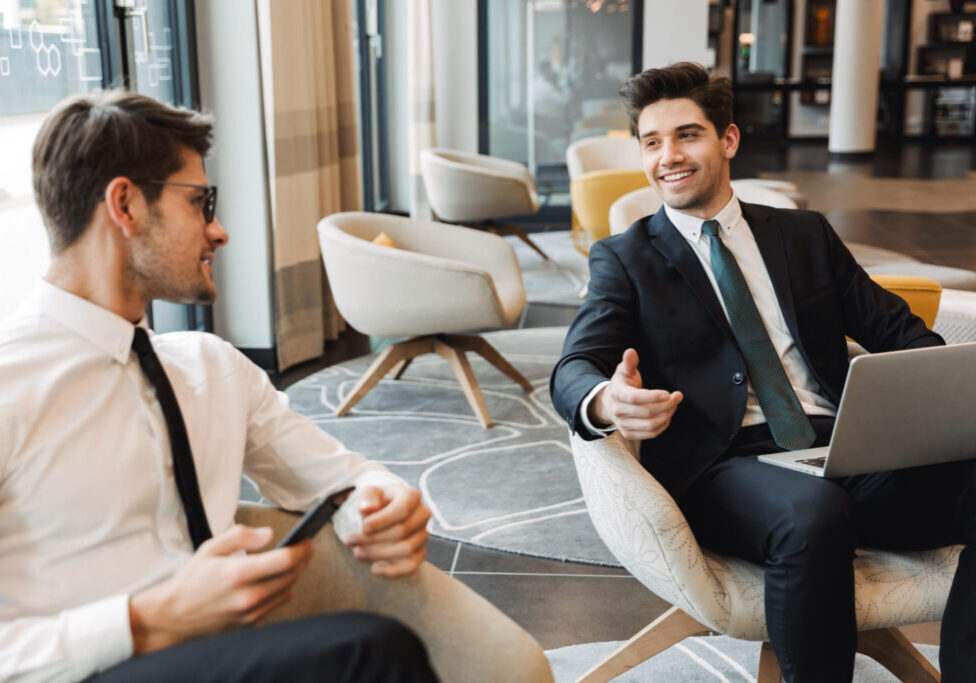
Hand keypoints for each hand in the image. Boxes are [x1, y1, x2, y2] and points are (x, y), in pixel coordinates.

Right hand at [128, 524, 311, 654]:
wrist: (173, 616)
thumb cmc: (192, 579)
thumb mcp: (211, 548)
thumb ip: (241, 536)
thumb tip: (269, 534)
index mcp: (239, 573)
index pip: (285, 560)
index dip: (302, 548)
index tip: (307, 540)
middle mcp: (248, 596)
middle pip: (292, 576)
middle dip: (302, 559)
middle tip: (304, 547)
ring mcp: (250, 613)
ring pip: (287, 591)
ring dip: (293, 575)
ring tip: (290, 561)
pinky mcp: (250, 625)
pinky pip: (276, 605)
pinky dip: (280, 591)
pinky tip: (275, 580)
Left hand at [343, 484, 430, 577]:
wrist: (383, 513)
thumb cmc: (376, 502)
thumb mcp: (369, 493)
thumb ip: (367, 497)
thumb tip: (367, 508)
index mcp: (412, 496)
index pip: (402, 510)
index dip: (382, 521)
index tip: (363, 527)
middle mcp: (422, 515)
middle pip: (401, 531)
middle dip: (372, 539)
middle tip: (350, 540)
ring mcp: (422, 535)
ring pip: (405, 549)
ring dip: (378, 554)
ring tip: (357, 552)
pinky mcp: (419, 553)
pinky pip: (411, 566)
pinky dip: (393, 571)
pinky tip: (374, 569)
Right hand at [590, 348, 682, 439]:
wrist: (609, 404)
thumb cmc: (622, 384)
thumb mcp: (623, 371)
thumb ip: (629, 362)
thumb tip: (631, 352)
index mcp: (616, 393)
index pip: (635, 398)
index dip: (653, 396)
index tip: (669, 393)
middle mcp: (618, 411)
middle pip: (646, 412)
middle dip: (667, 405)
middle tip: (677, 396)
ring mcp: (622, 424)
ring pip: (650, 425)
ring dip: (667, 415)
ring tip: (674, 405)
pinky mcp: (629, 434)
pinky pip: (651, 433)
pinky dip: (663, 425)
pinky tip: (668, 415)